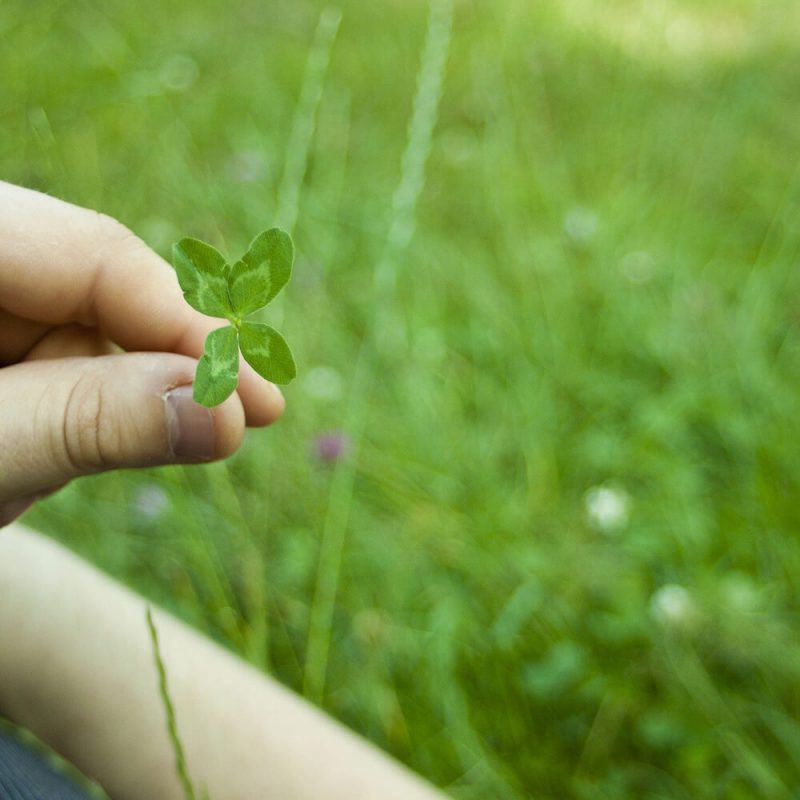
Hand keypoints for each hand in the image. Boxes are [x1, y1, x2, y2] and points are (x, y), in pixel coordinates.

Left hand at [0, 182, 284, 525]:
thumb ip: (86, 421)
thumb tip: (227, 414)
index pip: (94, 252)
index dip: (188, 324)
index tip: (258, 398)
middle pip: (99, 285)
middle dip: (170, 361)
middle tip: (253, 417)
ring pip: (87, 328)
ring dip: (123, 394)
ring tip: (114, 452)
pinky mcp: (1, 345)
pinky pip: (64, 359)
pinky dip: (92, 406)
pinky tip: (78, 441)